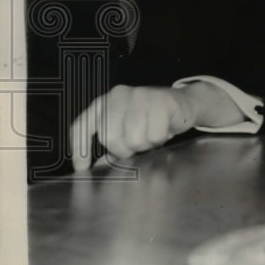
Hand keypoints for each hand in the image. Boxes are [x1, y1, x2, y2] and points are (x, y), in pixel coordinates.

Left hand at [69, 84, 200, 170]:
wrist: (185, 102)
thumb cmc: (152, 119)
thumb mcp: (127, 130)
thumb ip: (112, 145)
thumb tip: (98, 166)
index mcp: (104, 102)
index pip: (82, 126)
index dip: (79, 148)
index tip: (82, 168)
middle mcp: (117, 96)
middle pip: (109, 137)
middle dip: (123, 150)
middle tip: (137, 146)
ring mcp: (139, 96)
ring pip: (134, 139)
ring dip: (145, 145)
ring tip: (152, 135)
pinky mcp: (160, 100)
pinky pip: (155, 135)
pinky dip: (161, 138)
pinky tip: (164, 129)